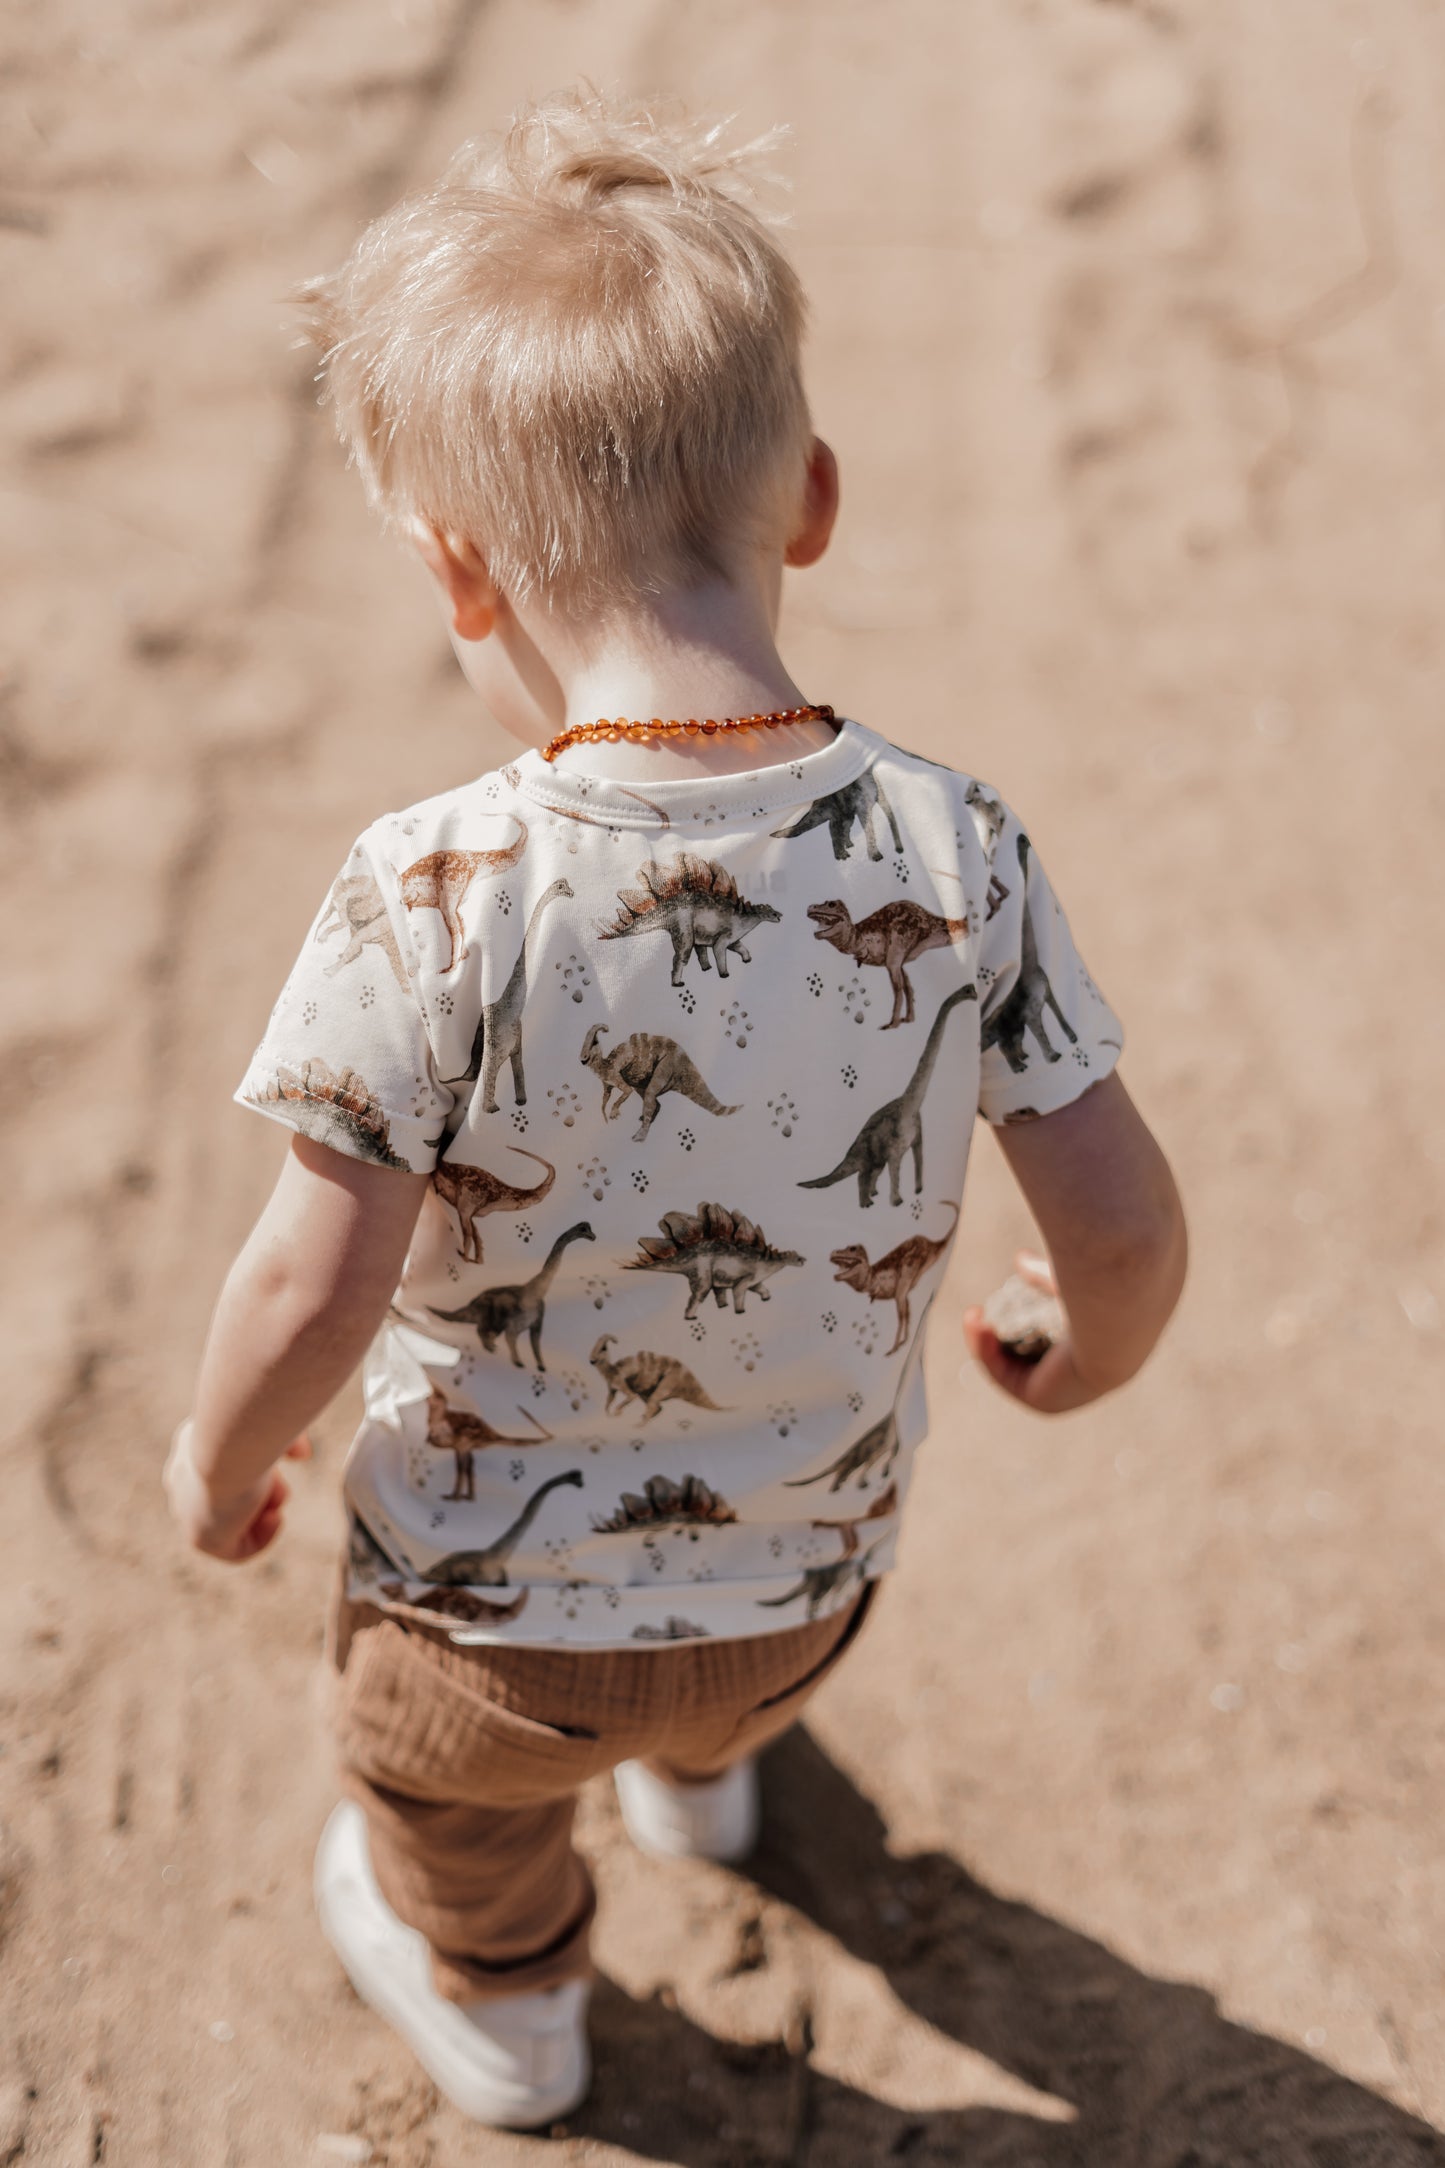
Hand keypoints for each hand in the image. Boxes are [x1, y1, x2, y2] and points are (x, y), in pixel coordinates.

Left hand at [164, 1420, 312, 1562]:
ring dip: (262, 1513)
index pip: (219, 1468)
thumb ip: (287, 1440)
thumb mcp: (275, 1425)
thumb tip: (302, 1455)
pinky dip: (262, 1539)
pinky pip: (234, 1550)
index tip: (275, 1468)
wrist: (229, 1445)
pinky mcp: (200, 1537)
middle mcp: (182, 1480)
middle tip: (278, 1486)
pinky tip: (275, 1518)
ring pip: (229, 1522)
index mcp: (191, 1448)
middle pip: (225, 1497)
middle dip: (259, 1493)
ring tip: (275, 1500)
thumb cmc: (253, 1426)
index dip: (254, 1472)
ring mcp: (188, 1512)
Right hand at [962, 1252, 1107, 1415]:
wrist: (1115, 1318)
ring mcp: (1061, 1393)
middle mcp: (1078, 1378)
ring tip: (973, 1314)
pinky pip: (1004, 1374)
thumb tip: (1019, 1259)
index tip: (1005, 1295)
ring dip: (986, 1342)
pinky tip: (976, 1322)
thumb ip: (1042, 1274)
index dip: (1020, 1322)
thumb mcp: (1065, 1280)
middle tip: (980, 1310)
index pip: (1046, 1341)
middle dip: (998, 1334)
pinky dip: (985, 1350)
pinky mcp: (1042, 1400)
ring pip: (1012, 1366)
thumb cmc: (1102, 1293)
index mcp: (1092, 1351)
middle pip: (1026, 1356)